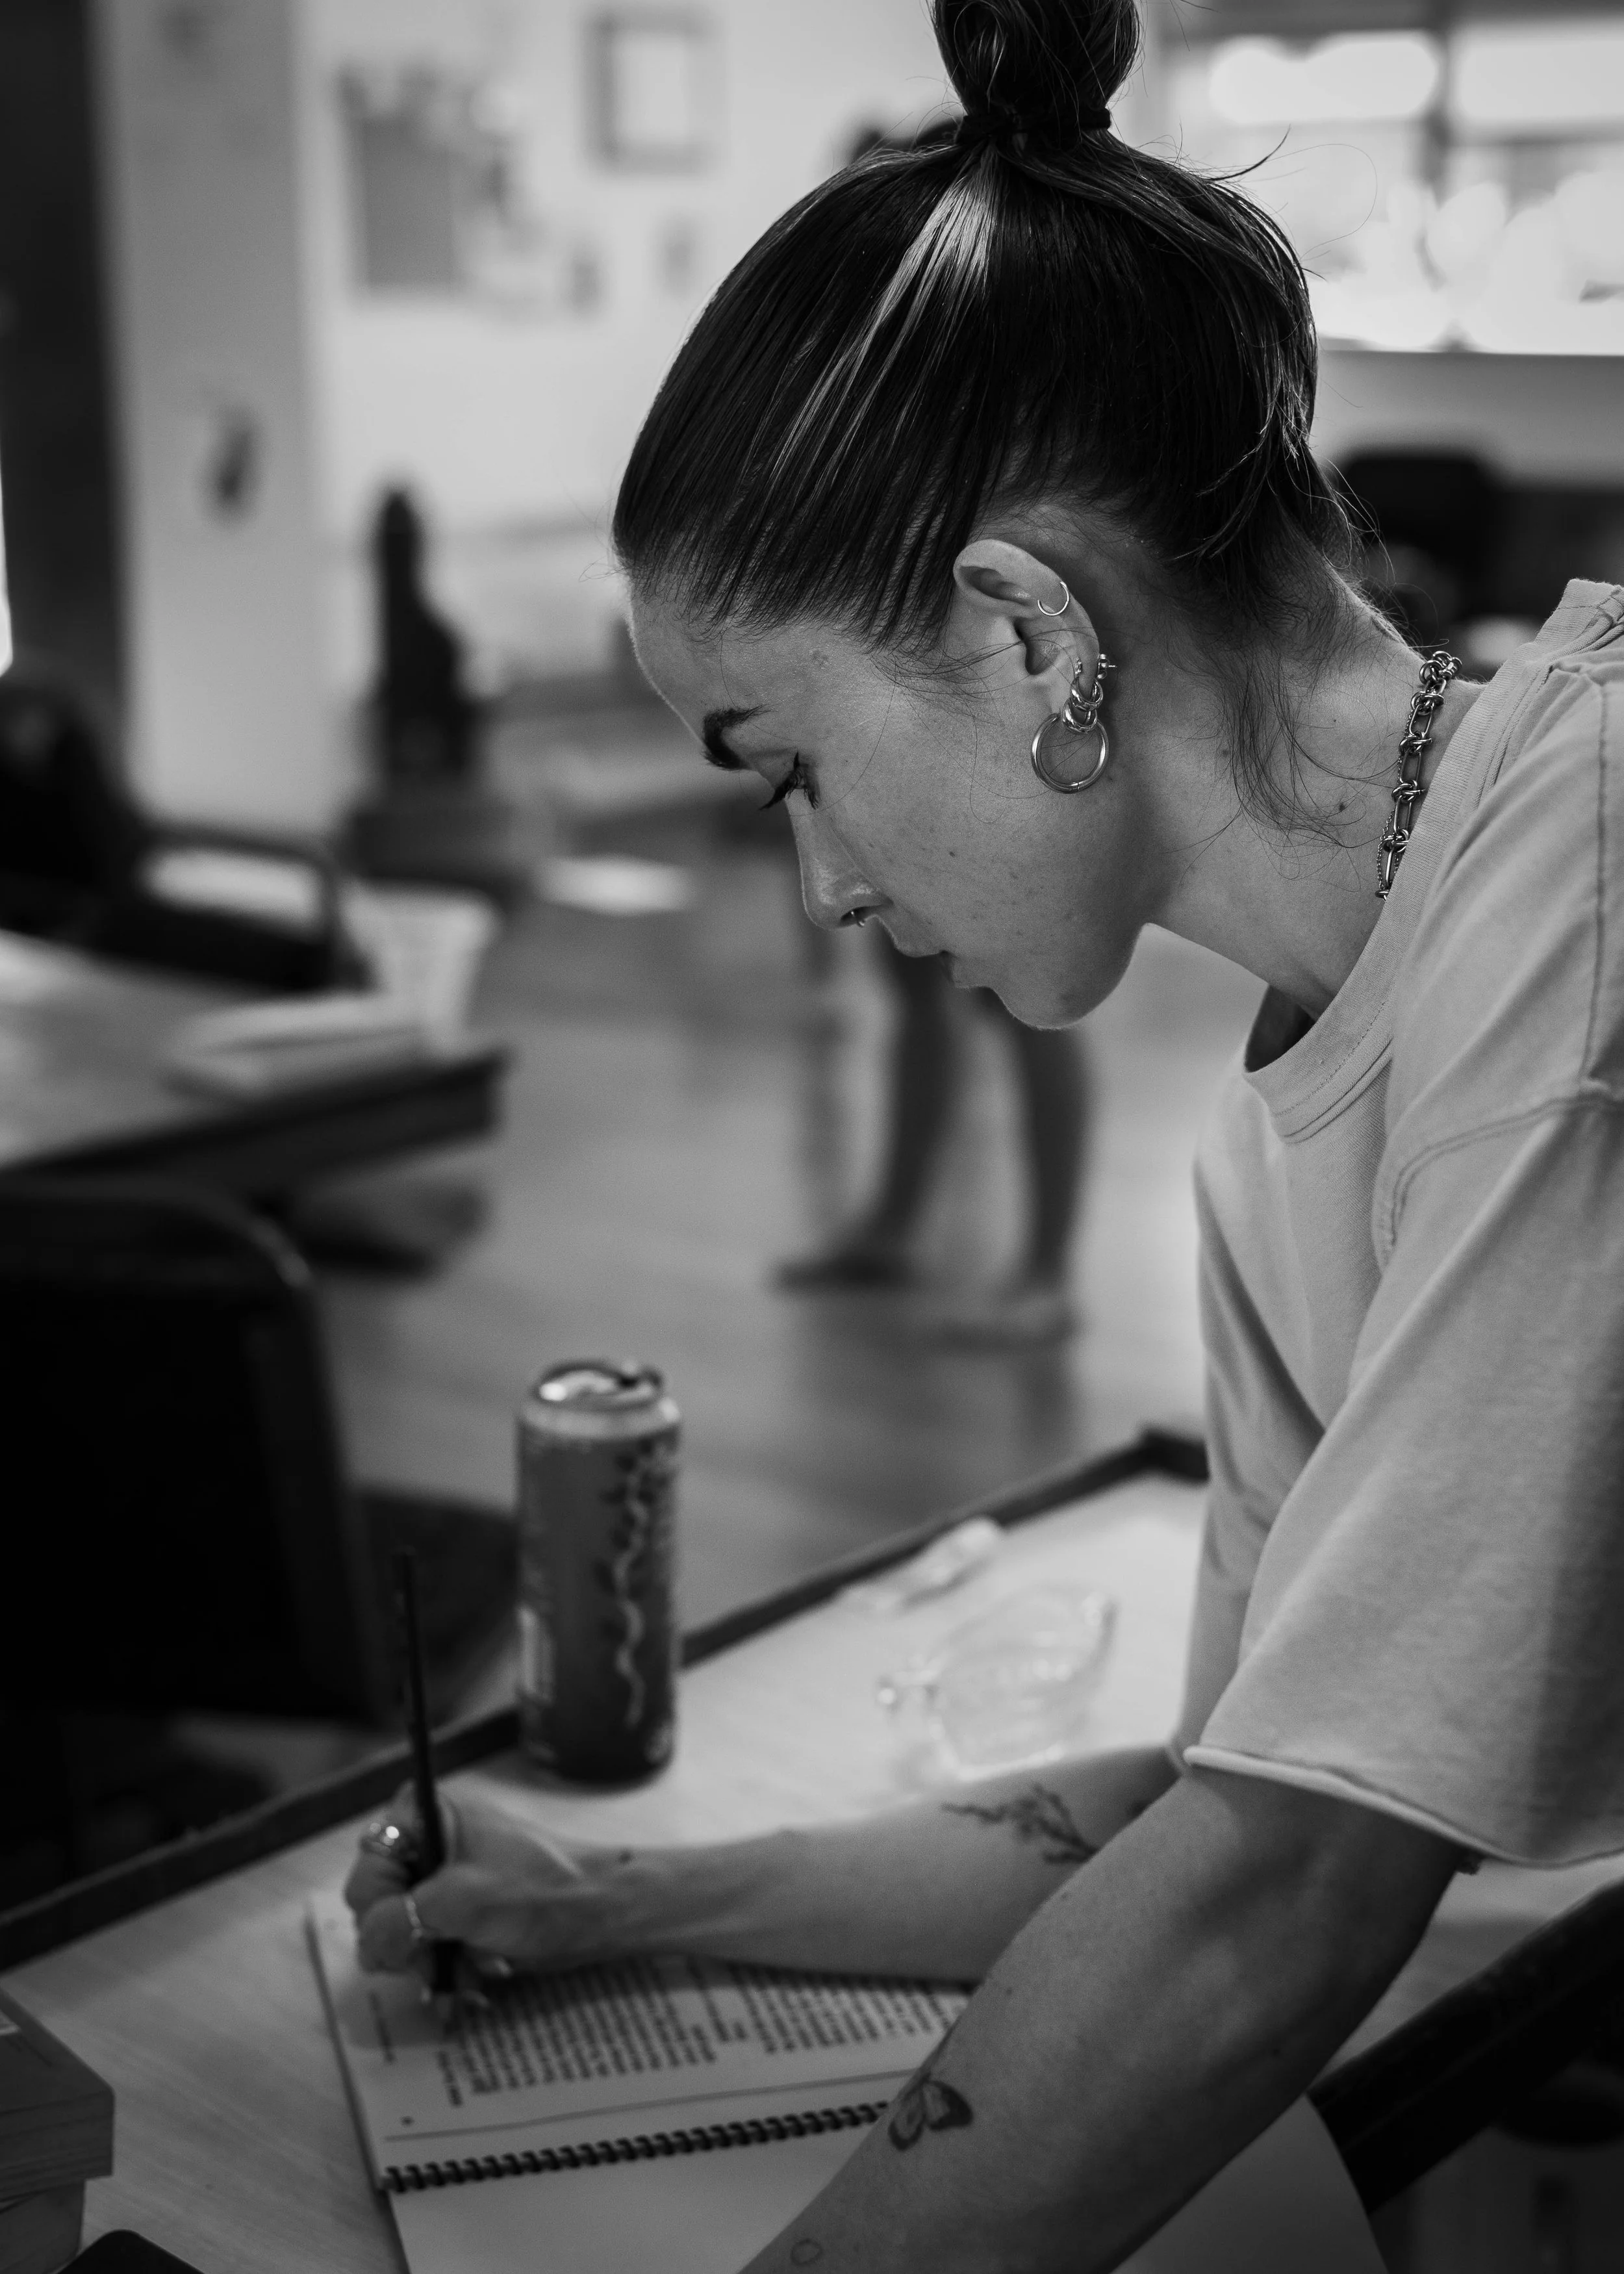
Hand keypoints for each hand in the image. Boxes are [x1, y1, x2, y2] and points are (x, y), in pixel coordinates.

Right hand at [344, 1790, 634, 1974]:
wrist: (599, 1912)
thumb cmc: (540, 1891)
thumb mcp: (461, 1902)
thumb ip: (398, 1919)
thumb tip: (367, 1942)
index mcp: (425, 1814)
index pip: (368, 1869)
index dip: (382, 1908)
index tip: (414, 1928)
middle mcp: (428, 1843)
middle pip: (377, 1908)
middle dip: (407, 1943)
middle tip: (438, 1959)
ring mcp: (442, 1881)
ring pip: (400, 1936)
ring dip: (430, 1963)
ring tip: (473, 1969)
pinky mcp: (458, 1914)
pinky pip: (427, 1950)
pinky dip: (447, 1969)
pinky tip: (478, 1977)